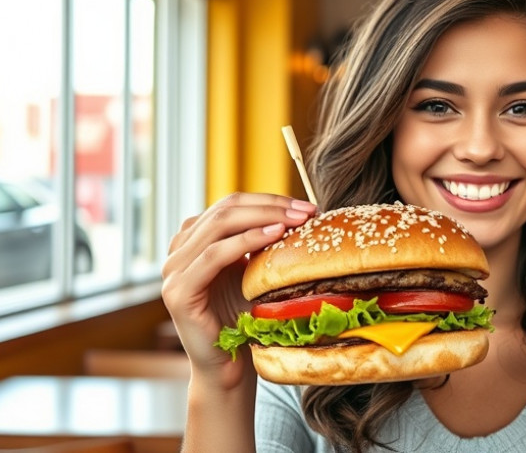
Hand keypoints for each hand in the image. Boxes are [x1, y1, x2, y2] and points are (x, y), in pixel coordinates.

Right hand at [161, 192, 315, 387]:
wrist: (231, 369)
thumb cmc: (248, 321)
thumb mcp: (256, 273)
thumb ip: (262, 243)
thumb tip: (300, 210)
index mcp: (194, 242)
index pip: (230, 204)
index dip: (268, 200)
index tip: (306, 206)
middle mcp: (178, 251)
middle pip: (225, 209)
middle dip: (270, 206)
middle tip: (307, 211)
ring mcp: (173, 271)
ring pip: (218, 225)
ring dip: (263, 218)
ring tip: (296, 220)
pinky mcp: (178, 292)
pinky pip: (213, 255)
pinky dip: (246, 240)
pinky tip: (275, 235)